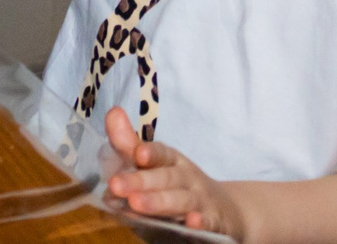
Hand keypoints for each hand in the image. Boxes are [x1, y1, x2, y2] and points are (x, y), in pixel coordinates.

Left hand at [103, 108, 245, 234]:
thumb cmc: (178, 185)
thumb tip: (113, 113)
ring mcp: (200, 200)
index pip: (161, 153)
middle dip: (141, 181)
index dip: (151, 152)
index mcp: (171, 161)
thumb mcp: (156, 164)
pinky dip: (200, 222)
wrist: (223, 210)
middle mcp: (187, 177)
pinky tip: (191, 222)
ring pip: (180, 200)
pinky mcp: (213, 222)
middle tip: (116, 185)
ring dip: (159, 202)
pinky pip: (207, 222)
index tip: (138, 154)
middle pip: (165, 177)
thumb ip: (130, 145)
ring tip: (136, 203)